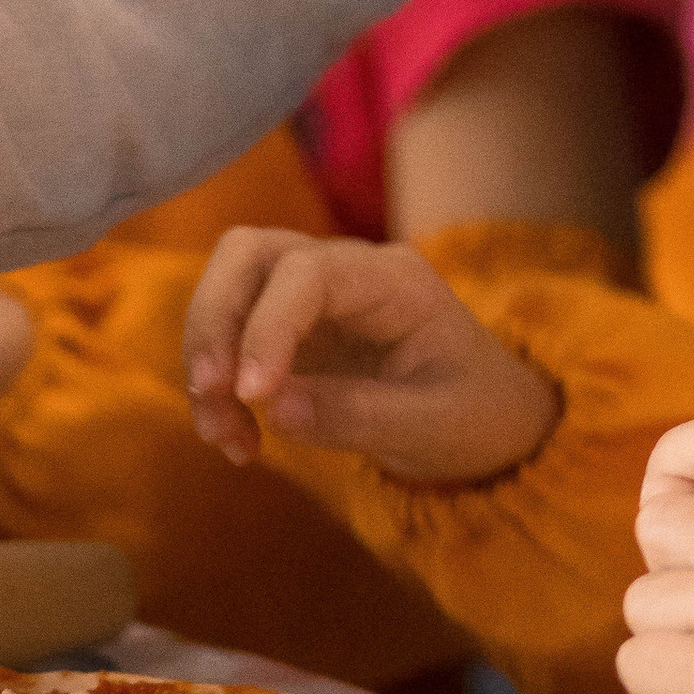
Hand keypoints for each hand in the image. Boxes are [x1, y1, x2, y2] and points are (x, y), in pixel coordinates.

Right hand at [183, 229, 560, 487]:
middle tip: (212, 395)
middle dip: (214, 320)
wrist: (487, 421)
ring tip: (224, 435)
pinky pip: (231, 336)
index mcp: (394, 280)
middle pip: (249, 253)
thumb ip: (358, 415)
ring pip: (229, 286)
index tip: (251, 396)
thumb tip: (276, 408)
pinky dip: (217, 384)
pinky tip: (238, 440)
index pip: (308, 273)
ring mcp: (312, 296)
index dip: (267, 326)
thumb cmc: (473, 414)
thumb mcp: (431, 426)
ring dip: (206, 356)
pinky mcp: (289, 331)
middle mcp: (346, 270)